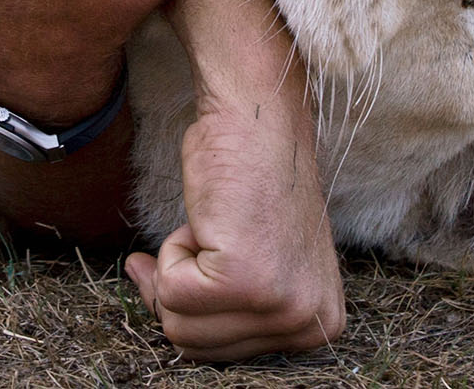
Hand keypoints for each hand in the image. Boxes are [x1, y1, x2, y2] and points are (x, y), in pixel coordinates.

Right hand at [124, 69, 344, 360]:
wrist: (258, 118)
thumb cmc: (251, 178)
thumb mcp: (254, 261)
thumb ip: (225, 303)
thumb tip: (152, 300)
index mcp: (321, 324)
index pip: (227, 354)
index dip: (199, 309)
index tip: (206, 262)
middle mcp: (310, 323)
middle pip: (199, 348)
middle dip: (185, 289)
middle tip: (209, 237)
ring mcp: (281, 304)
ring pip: (179, 326)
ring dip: (178, 269)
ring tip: (215, 228)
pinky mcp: (244, 280)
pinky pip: (170, 293)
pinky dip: (172, 251)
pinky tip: (208, 220)